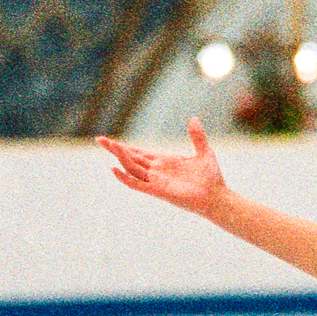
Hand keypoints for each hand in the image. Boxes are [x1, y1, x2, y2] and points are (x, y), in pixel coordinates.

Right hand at [97, 118, 228, 214]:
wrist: (217, 197)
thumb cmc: (211, 178)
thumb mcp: (204, 152)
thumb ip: (197, 136)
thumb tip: (194, 118)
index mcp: (164, 162)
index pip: (139, 153)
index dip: (125, 147)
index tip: (109, 140)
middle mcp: (157, 171)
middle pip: (130, 158)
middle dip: (115, 149)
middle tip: (99, 139)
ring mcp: (156, 181)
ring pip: (131, 167)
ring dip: (120, 156)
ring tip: (108, 144)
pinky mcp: (158, 191)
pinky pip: (137, 184)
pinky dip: (125, 177)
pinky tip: (114, 169)